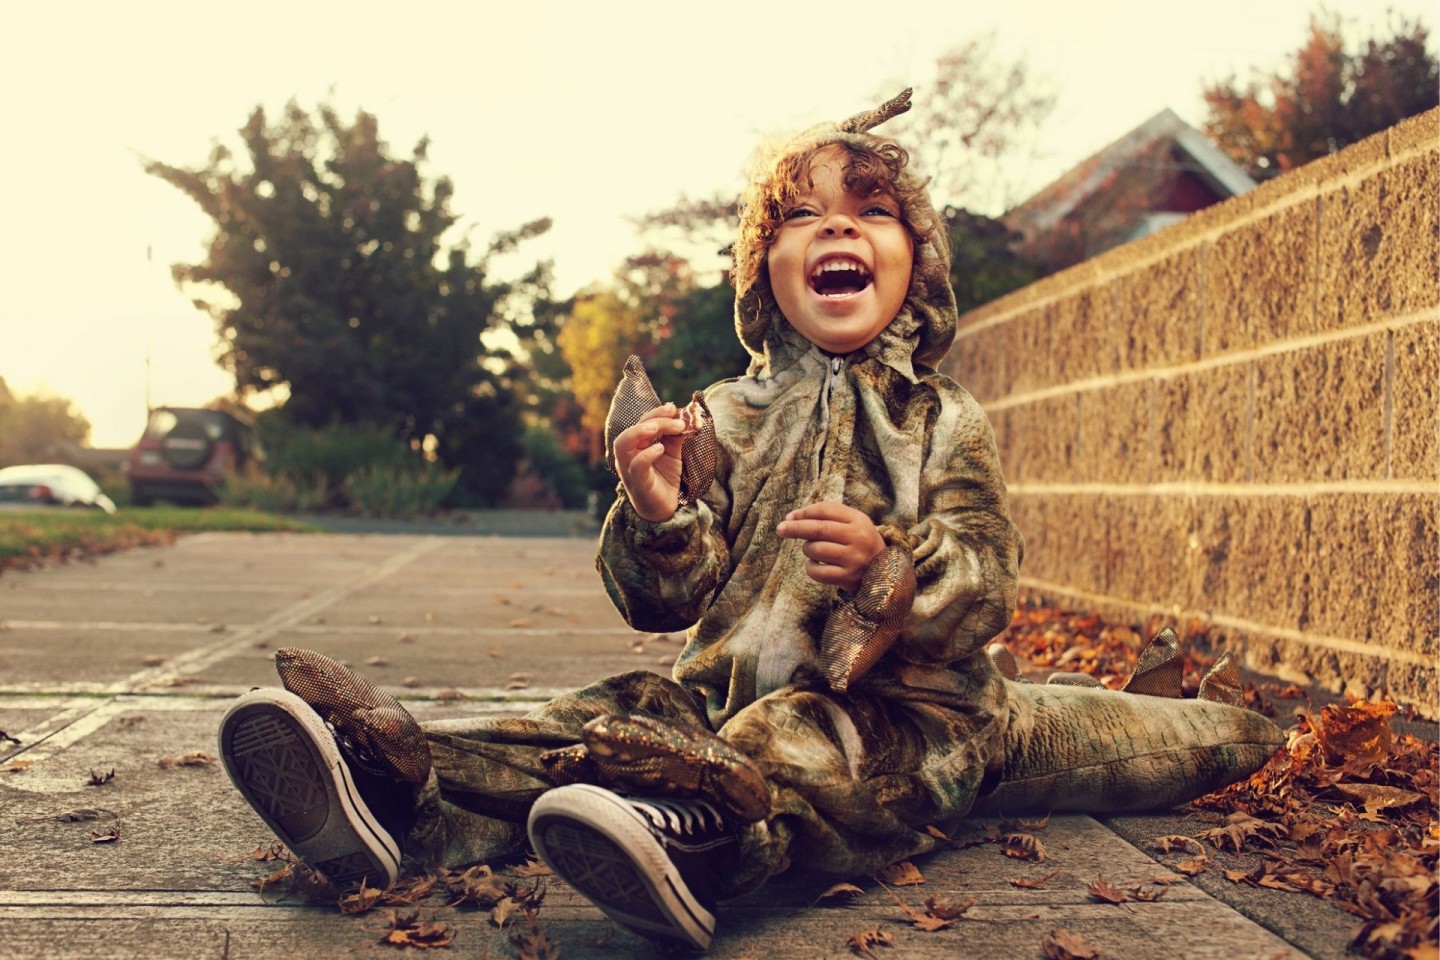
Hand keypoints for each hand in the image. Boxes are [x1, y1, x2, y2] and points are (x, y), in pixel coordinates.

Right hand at [614, 403, 687, 521]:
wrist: (664, 507)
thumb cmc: (664, 478)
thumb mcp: (672, 453)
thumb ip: (674, 436)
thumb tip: (684, 416)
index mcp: (635, 445)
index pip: (641, 423)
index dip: (656, 413)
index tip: (674, 408)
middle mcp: (628, 455)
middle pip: (631, 430)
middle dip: (652, 419)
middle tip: (674, 417)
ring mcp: (629, 469)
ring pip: (623, 444)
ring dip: (640, 431)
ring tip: (658, 427)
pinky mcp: (637, 483)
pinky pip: (636, 466)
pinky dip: (647, 454)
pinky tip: (660, 449)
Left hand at [775, 501, 885, 592]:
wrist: (885, 574)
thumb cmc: (860, 544)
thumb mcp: (853, 524)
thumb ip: (828, 517)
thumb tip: (792, 518)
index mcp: (859, 520)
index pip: (826, 510)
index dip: (805, 512)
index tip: (790, 517)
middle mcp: (858, 538)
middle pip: (818, 529)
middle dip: (795, 528)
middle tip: (780, 529)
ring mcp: (853, 559)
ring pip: (815, 550)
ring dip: (807, 549)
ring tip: (813, 551)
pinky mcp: (848, 578)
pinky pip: (817, 571)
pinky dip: (810, 568)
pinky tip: (817, 565)